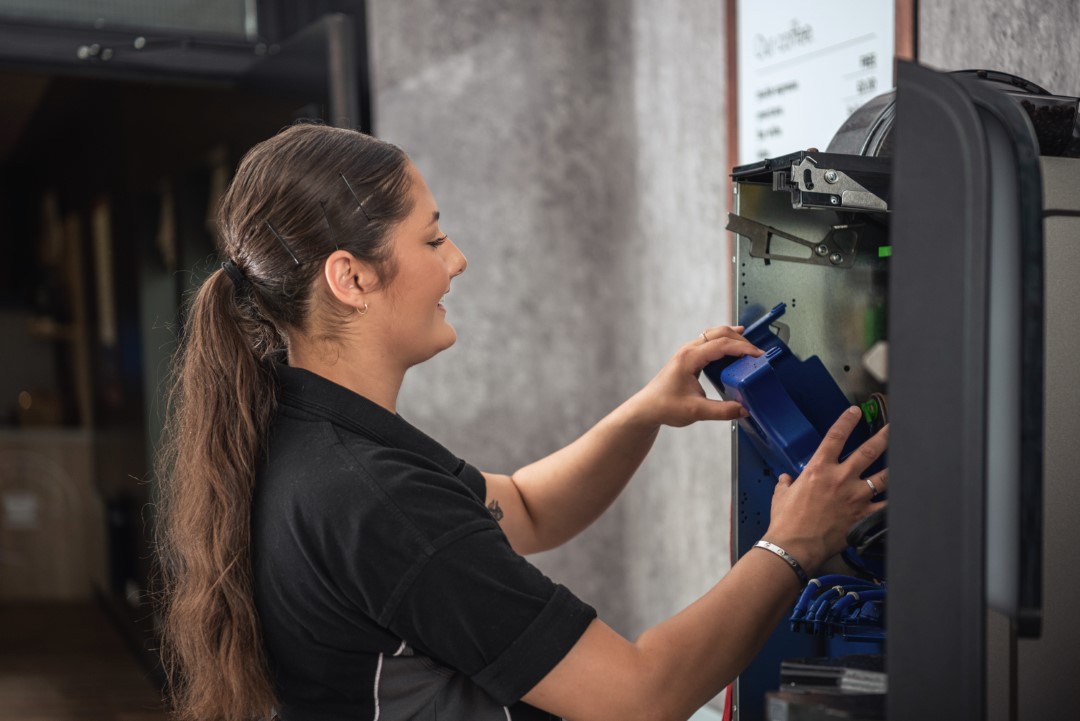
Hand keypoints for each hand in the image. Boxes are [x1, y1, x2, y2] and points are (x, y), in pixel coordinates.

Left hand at [628, 325, 762, 428]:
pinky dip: (723, 342)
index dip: (742, 348)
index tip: (758, 355)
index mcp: (689, 358)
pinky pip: (708, 342)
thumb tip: (743, 410)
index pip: (722, 345)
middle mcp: (688, 351)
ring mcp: (687, 353)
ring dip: (731, 337)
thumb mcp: (696, 411)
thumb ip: (722, 411)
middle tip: (756, 350)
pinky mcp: (688, 358)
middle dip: (739, 338)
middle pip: (718, 333)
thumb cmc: (665, 407)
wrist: (647, 408)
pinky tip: (731, 348)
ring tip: (748, 344)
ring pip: (713, 335)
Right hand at [763, 406, 888, 572]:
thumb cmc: (786, 521)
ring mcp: (855, 496)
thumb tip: (786, 481)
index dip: (847, 421)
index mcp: (819, 469)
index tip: (855, 412)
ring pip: (882, 476)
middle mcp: (840, 478)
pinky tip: (903, 497)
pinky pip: (884, 506)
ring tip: (904, 458)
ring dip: (894, 466)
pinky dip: (893, 501)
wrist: (796, 545)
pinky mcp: (863, 515)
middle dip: (882, 436)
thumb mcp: (781, 496)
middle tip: (892, 427)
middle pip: (867, 451)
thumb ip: (786, 484)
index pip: (835, 436)